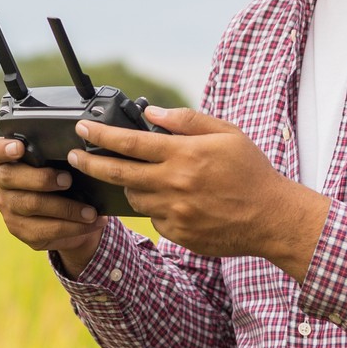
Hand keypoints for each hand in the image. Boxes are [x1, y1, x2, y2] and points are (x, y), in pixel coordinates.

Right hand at [0, 136, 104, 275]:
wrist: (67, 212)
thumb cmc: (62, 176)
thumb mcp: (59, 163)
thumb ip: (59, 155)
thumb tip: (81, 154)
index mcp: (7, 159)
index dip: (5, 148)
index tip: (19, 147)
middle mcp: (2, 183)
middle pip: (11, 177)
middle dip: (42, 178)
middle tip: (68, 180)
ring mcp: (8, 208)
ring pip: (31, 205)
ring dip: (66, 208)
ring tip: (90, 211)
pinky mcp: (21, 230)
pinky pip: (45, 230)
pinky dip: (73, 227)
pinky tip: (91, 224)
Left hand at [70, 105, 329, 278]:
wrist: (272, 218)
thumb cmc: (251, 172)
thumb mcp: (226, 133)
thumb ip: (187, 121)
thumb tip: (153, 113)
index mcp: (184, 155)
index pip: (130, 143)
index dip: (101, 135)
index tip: (82, 128)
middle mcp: (175, 184)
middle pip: (118, 173)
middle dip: (90, 163)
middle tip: (74, 156)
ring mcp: (174, 213)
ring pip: (134, 197)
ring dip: (130, 185)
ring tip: (142, 176)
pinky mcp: (178, 234)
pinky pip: (154, 218)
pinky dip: (155, 206)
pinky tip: (173, 200)